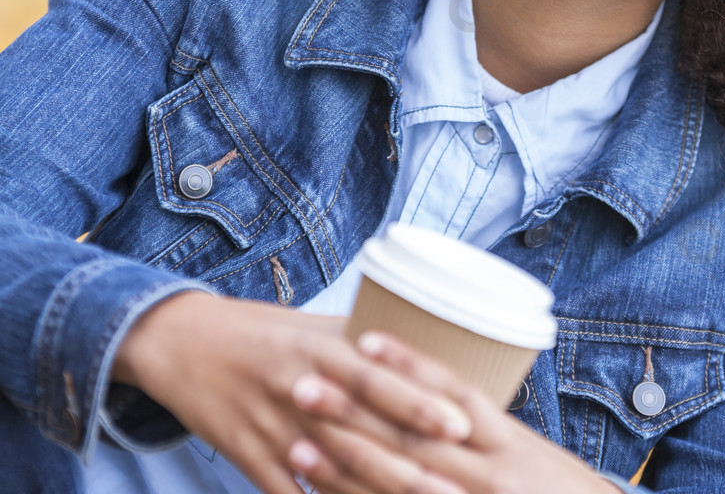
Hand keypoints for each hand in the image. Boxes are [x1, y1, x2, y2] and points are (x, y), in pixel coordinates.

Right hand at [112, 292, 471, 493]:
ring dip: (375, 493)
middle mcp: (300, 386)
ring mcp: (272, 426)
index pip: (379, 377)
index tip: (463, 423)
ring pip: (331, 470)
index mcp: (322, 347)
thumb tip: (427, 350)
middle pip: (362, 430)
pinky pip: (286, 493)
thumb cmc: (264, 330)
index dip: (420, 401)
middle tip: (459, 484)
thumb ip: (365, 341)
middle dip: (413, 460)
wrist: (184, 341)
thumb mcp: (315, 325)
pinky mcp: (247, 456)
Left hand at [289, 330, 621, 493]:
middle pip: (411, 435)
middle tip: (303, 383)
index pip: (450, 389)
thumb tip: (431, 397)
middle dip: (353, 411)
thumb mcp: (526, 454)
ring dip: (343, 467)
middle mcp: (487, 470)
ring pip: (400, 483)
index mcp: (505, 438)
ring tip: (298, 444)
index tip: (361, 339)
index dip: (406, 362)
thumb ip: (479, 430)